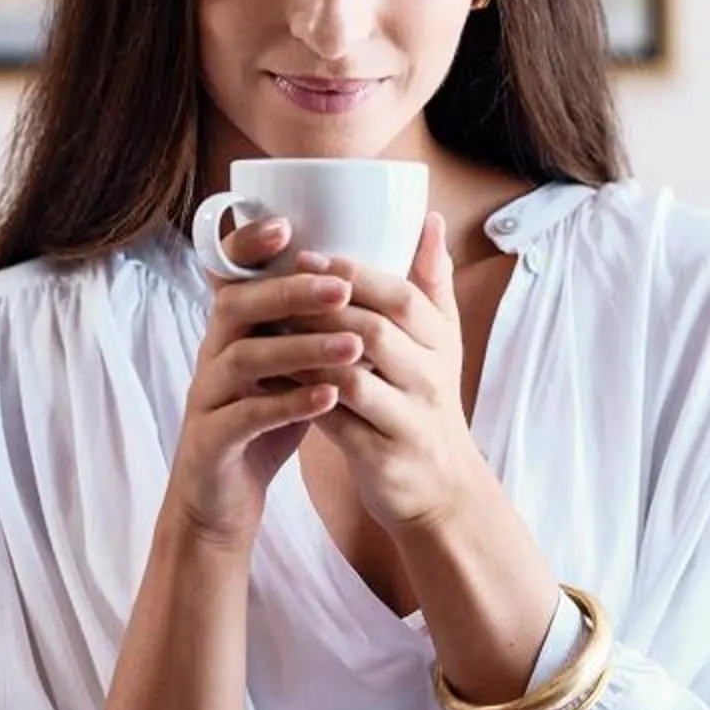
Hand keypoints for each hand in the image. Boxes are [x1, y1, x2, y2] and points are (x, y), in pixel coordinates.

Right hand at [162, 214, 364, 550]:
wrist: (221, 501)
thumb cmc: (263, 425)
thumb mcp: (287, 369)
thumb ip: (312, 327)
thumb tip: (364, 279)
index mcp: (233, 332)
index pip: (231, 276)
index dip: (249, 247)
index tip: (288, 227)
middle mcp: (213, 355)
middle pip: (237, 306)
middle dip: (289, 292)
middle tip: (342, 286)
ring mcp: (207, 398)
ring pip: (243, 359)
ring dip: (300, 348)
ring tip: (352, 345)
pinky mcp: (211, 441)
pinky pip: (245, 416)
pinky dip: (288, 404)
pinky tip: (329, 398)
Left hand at [304, 213, 487, 531]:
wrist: (443, 490)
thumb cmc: (429, 404)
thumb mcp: (443, 344)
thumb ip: (433, 282)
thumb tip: (430, 219)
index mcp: (442, 344)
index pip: (401, 297)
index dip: (354, 274)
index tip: (306, 257)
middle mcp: (432, 379)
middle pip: (374, 332)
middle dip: (320, 307)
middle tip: (273, 290)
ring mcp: (409, 420)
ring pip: (350, 377)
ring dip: (304, 352)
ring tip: (265, 331)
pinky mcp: (382, 457)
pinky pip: (334, 422)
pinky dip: (300, 398)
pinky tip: (273, 380)